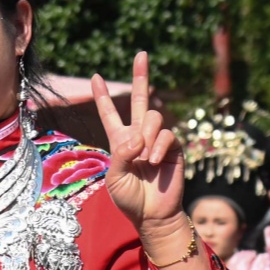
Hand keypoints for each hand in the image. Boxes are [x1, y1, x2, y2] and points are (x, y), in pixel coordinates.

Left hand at [90, 53, 184, 234]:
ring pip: (153, 118)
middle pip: (140, 99)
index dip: (102, 96)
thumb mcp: (115, 177)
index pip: (110, 114)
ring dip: (147, 136)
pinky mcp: (174, 148)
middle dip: (140, 76)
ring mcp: (157, 140)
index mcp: (120, 141)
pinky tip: (154, 162)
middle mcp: (139, 136)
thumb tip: (137, 136)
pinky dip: (158, 147)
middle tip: (141, 54)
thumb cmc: (130, 199)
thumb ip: (121, 154)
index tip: (95, 77)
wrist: (153, 216)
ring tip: (144, 159)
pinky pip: (167, 135)